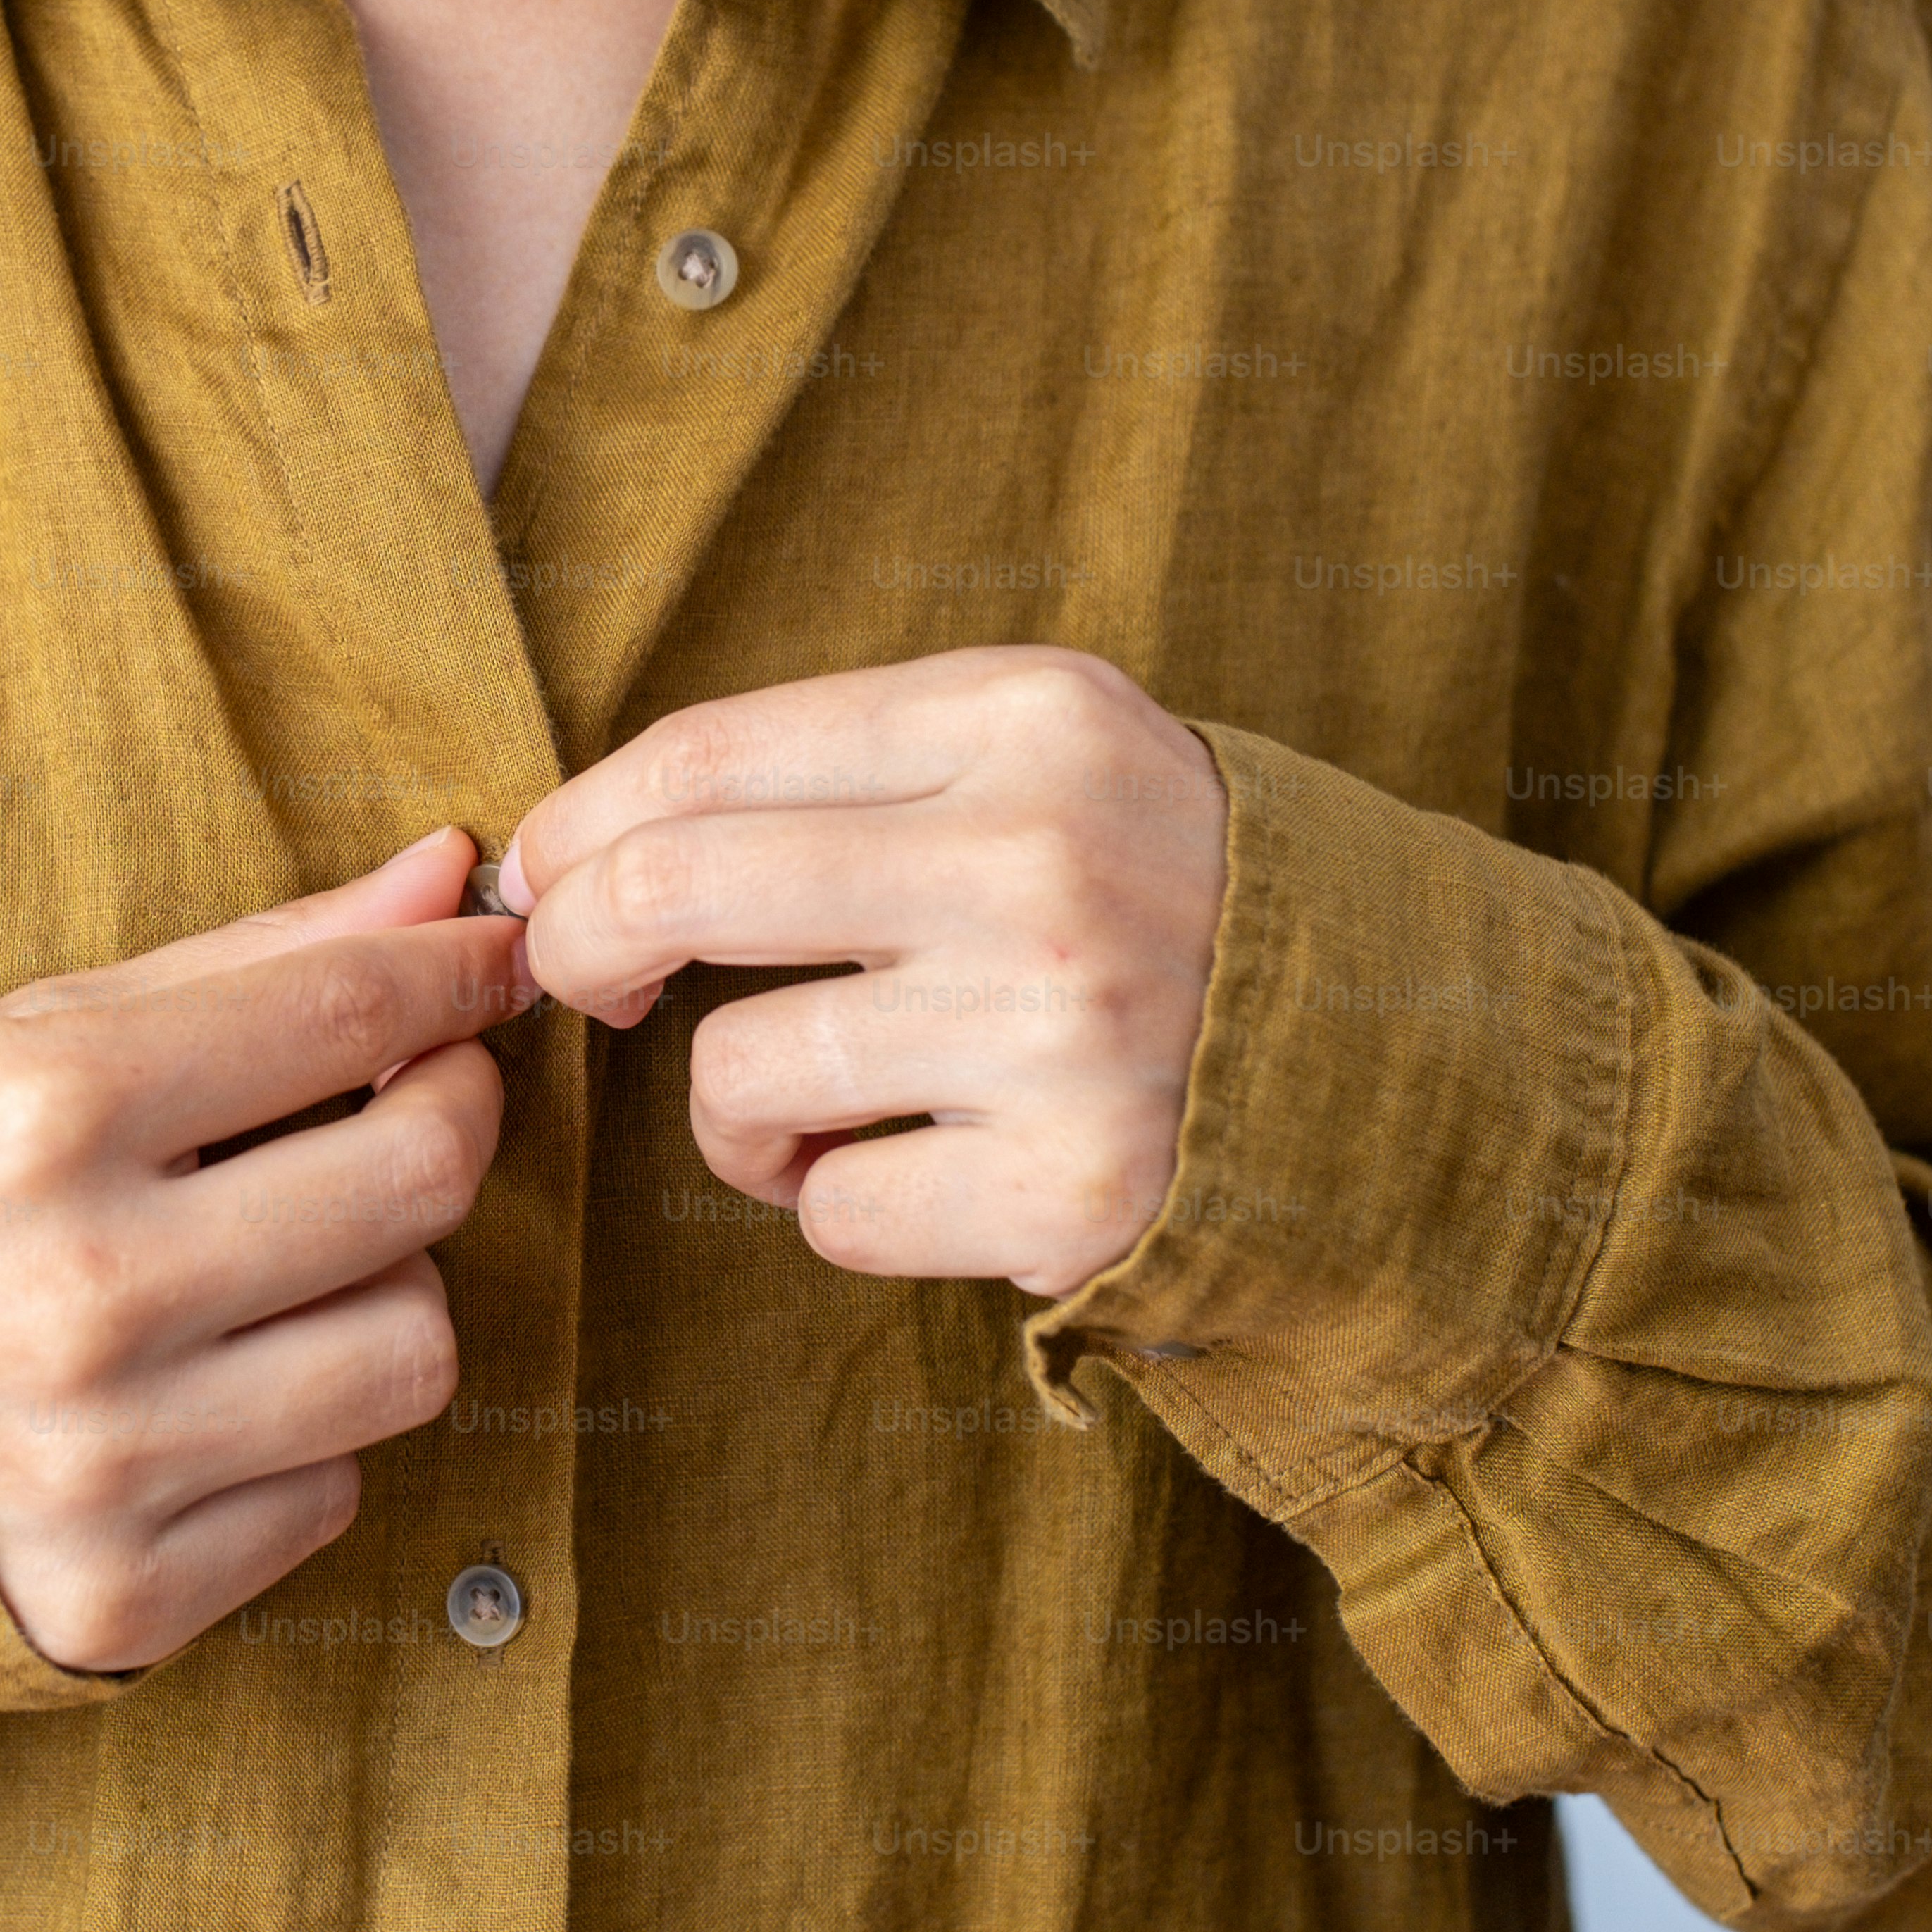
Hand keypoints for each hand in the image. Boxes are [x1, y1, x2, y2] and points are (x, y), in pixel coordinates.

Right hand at [0, 828, 531, 1672]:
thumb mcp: (54, 1037)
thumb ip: (267, 960)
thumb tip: (454, 879)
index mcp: (44, 1115)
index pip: (347, 1012)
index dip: (458, 975)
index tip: (500, 962)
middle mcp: (76, 1292)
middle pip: (420, 1181)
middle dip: (444, 1121)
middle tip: (412, 1102)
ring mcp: (100, 1460)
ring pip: (414, 1350)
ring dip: (379, 1297)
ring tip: (279, 1273)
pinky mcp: (120, 1596)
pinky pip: (334, 1494)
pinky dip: (299, 1440)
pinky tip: (207, 1400)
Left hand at [502, 647, 1226, 1298]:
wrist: (1388, 1055)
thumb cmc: (1146, 892)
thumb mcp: (1033, 753)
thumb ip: (837, 768)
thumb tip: (574, 844)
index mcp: (1023, 718)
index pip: (704, 752)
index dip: (577, 823)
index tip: (543, 875)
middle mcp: (1040, 860)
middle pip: (677, 888)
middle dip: (579, 945)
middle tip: (581, 982)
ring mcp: (1061, 1031)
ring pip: (736, 1073)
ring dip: (733, 1112)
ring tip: (820, 1104)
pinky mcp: (1074, 1190)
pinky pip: (829, 1213)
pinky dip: (831, 1205)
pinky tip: (918, 1171)